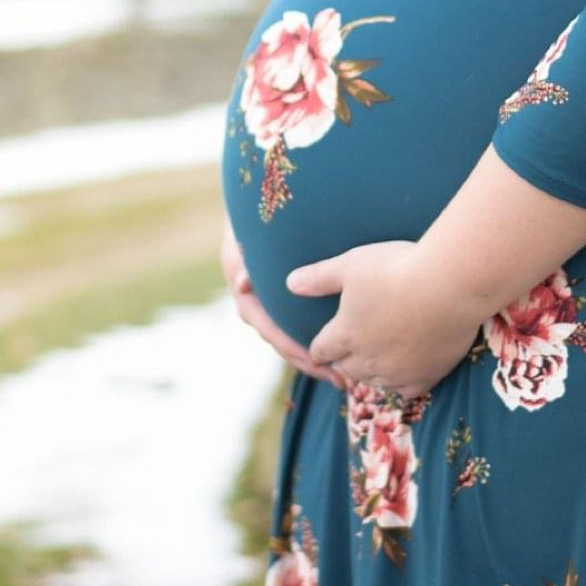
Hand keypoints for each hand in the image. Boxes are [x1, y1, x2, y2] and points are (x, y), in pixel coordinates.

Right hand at [219, 217, 348, 388]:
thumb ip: (244, 257)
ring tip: (344, 373)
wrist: (255, 208)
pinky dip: (319, 336)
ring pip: (290, 336)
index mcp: (244, 293)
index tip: (316, 361)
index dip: (290, 347)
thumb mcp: (247, 234)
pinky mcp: (284, 300)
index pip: (267, 327)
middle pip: (281, 341)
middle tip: (338, 377)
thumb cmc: (255, 218)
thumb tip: (241, 284)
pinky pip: (299, 323)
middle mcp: (254, 304)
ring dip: (315, 355)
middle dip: (309, 360)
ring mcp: (268, 304)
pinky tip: (343, 348)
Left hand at [287, 239, 482, 402]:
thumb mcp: (350, 264)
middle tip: (347, 352)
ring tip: (374, 361)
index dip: (321, 345)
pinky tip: (406, 372)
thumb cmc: (396, 268)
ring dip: (370, 372)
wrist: (449, 284)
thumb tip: (289, 283)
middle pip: (346, 368)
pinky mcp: (427, 375)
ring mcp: (397, 371)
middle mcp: (366, 360)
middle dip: (343, 359)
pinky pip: (407, 390)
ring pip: (374, 382)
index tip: (321, 344)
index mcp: (344, 335)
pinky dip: (403, 382)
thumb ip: (318, 278)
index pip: (321, 350)